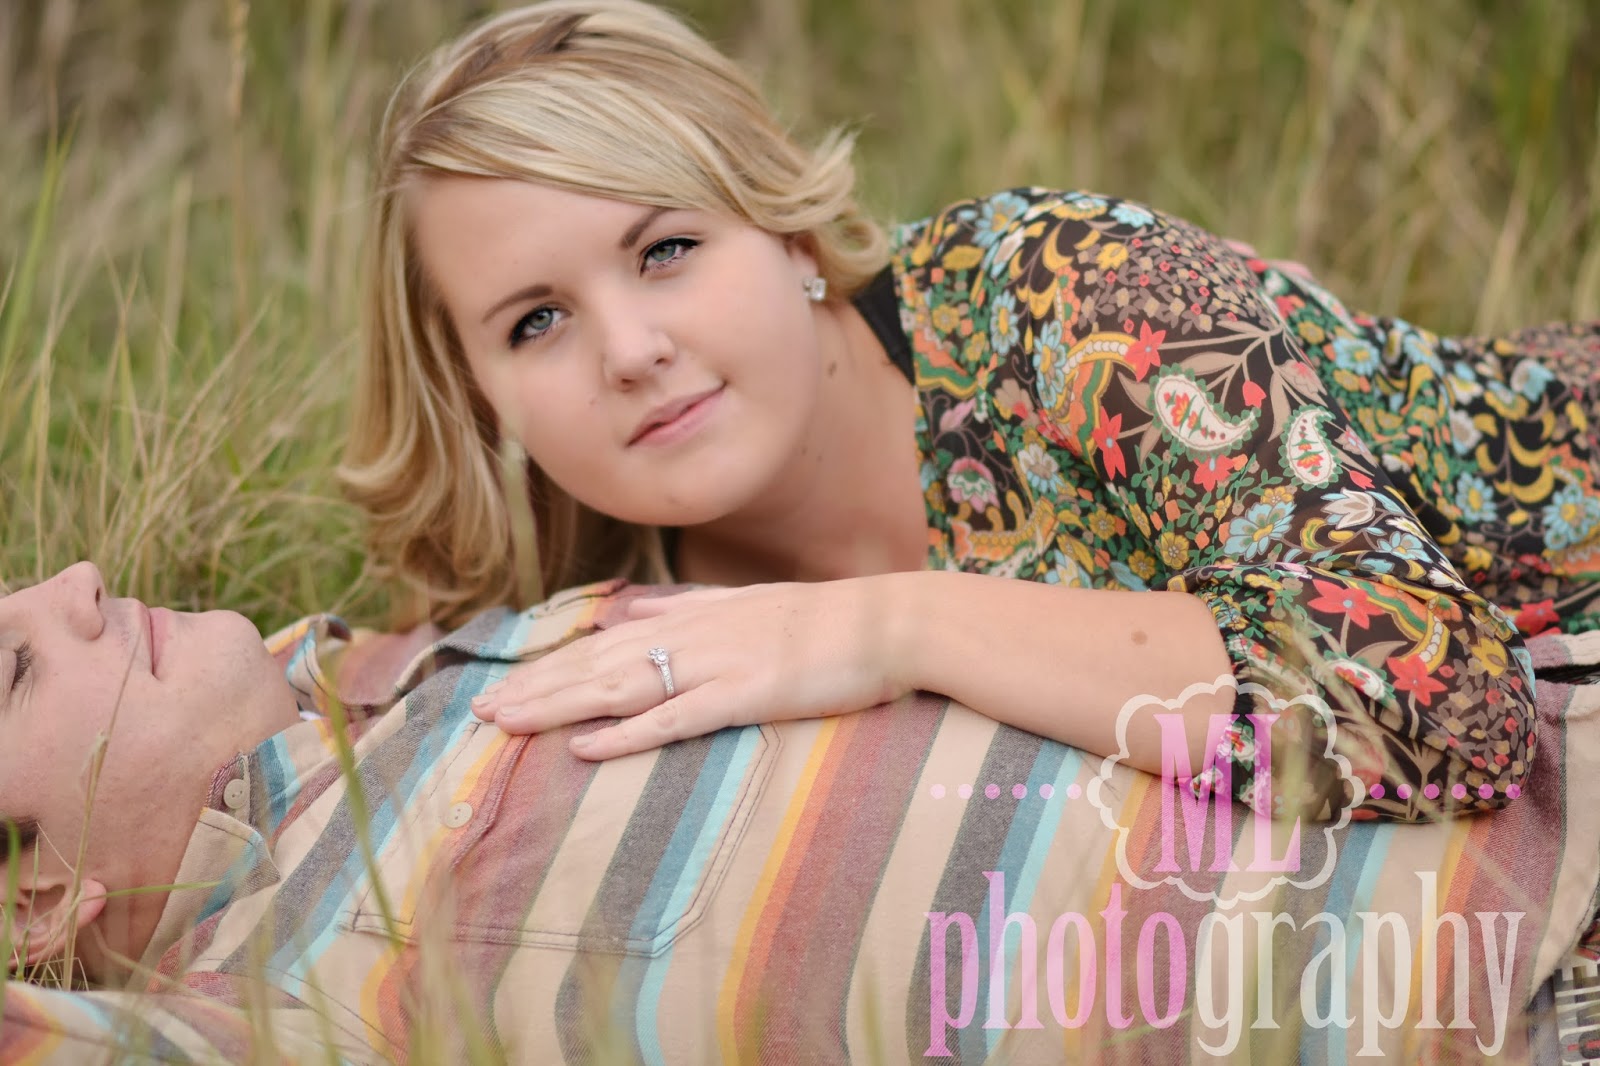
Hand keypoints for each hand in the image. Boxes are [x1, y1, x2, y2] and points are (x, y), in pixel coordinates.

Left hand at [469, 578, 912, 758]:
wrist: (888, 622)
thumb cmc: (824, 620)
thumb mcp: (745, 603)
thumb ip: (684, 609)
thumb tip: (630, 614)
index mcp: (691, 617)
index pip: (604, 646)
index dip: (549, 667)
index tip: (502, 684)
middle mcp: (692, 637)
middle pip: (597, 666)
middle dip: (534, 688)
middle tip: (478, 712)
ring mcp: (716, 665)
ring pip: (619, 688)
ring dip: (558, 705)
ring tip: (506, 723)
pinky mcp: (744, 695)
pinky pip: (674, 719)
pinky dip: (626, 734)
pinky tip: (586, 746)